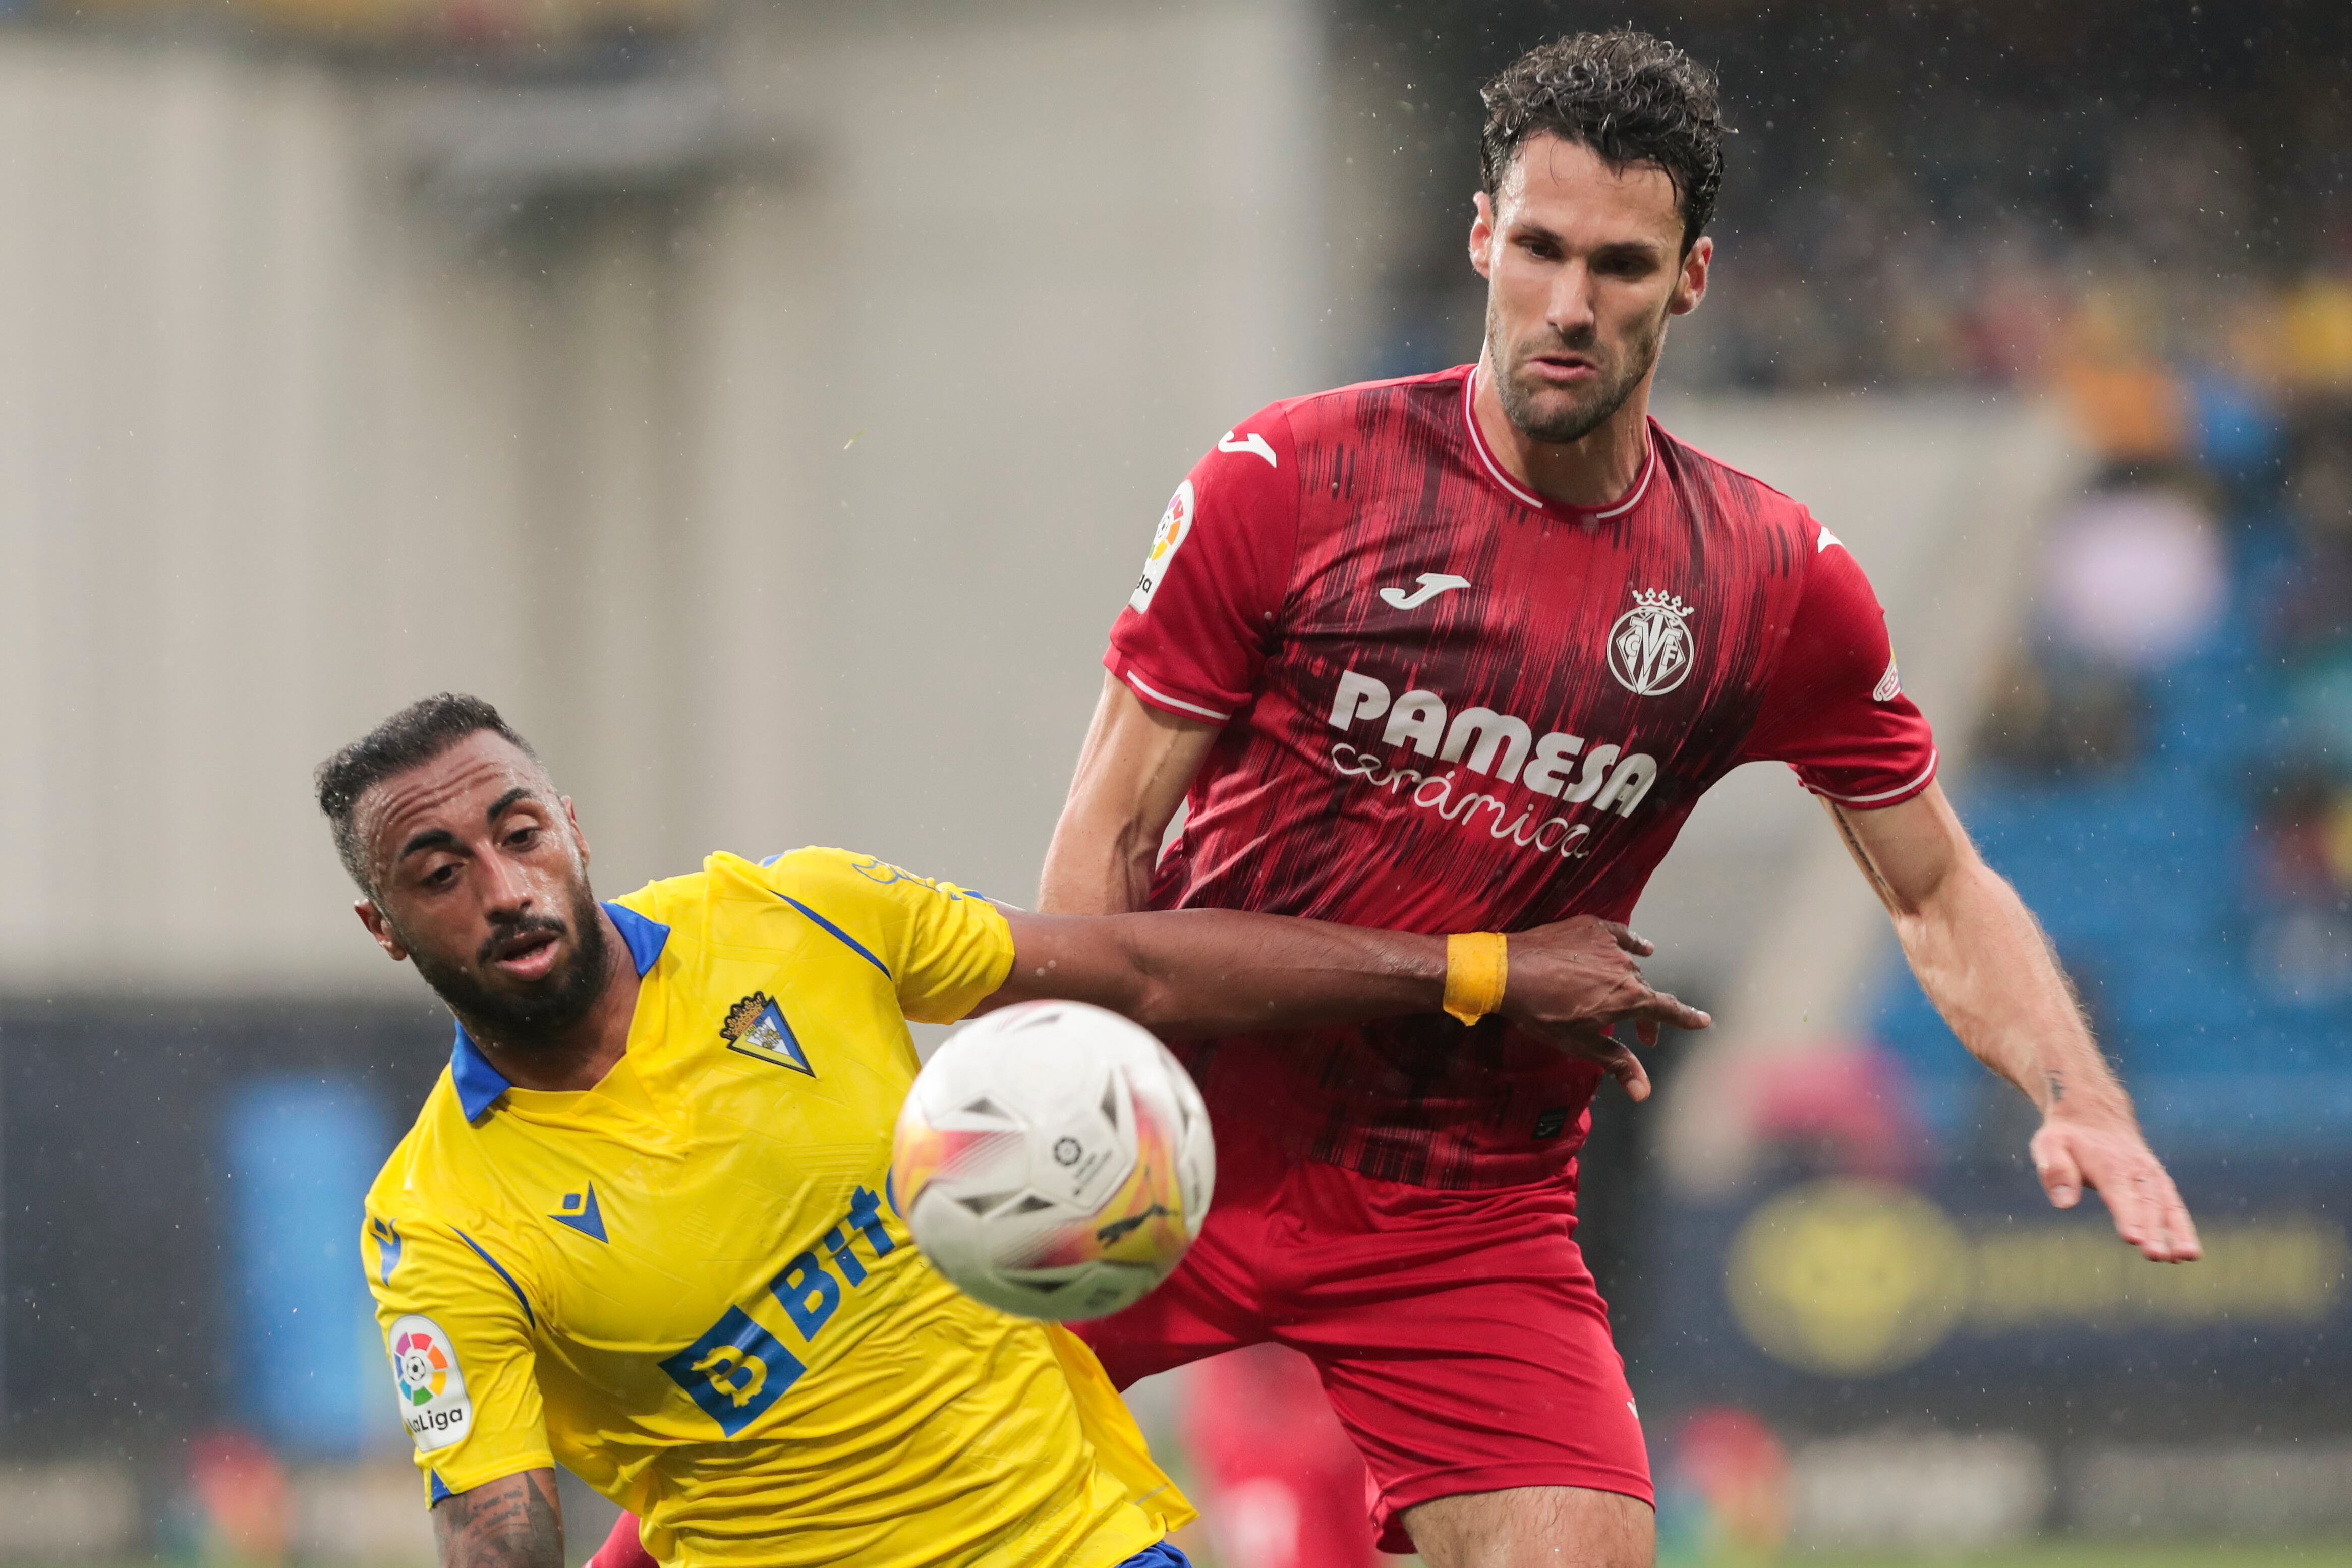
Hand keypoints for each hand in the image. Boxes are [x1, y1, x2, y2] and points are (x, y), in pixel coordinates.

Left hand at [1501, 918, 1710, 1101]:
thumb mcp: (1580, 1044)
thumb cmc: (1543, 1013)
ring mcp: (1608, 945)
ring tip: (1630, 996)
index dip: (1686, 1018)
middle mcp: (1625, 968)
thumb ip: (1617, 1063)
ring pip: (1630, 967)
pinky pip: (1620, 935)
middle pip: (1645, 993)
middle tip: (1642, 1035)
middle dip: (1646, 1016)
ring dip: (1632, 984)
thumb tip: (1644, 1092)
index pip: (1667, 1010)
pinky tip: (1643, 948)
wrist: (1508, 972)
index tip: (1704, 1021)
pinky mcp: (1590, 928)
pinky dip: (1633, 943)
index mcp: (1628, 998)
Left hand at [2030, 1112, 2201, 1262]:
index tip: (2133, 1239)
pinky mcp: (2158, 1180)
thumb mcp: (2049, 1144)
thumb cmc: (2067, 1135)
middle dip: (2154, 1231)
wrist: (2093, 1111)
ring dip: (2178, 1231)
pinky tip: (2187, 1252)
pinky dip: (2182, 1226)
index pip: (2119, 1193)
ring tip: (2187, 1256)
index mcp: (2107, 1164)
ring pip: (2167, 1204)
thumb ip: (2055, 1171)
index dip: (2127, 1216)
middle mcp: (2135, 1169)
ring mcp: (2151, 1174)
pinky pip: (2173, 1204)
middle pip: (2146, 1203)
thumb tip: (2063, 1204)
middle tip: (2156, 1256)